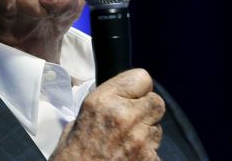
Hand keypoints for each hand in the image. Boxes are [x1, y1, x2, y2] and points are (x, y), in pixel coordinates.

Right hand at [50, 68, 164, 159]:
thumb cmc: (73, 156)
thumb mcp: (79, 119)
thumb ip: (104, 104)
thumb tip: (119, 99)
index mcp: (103, 101)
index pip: (141, 78)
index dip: (138, 88)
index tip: (134, 95)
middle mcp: (124, 116)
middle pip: (156, 101)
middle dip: (146, 109)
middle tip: (133, 119)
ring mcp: (140, 140)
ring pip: (158, 127)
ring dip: (146, 132)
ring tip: (127, 141)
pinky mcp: (150, 159)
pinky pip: (156, 149)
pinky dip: (146, 152)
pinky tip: (129, 155)